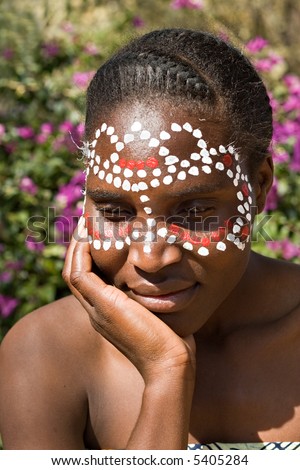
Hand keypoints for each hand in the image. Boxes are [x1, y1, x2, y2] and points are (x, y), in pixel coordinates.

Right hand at [62, 218, 195, 383]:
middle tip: (88, 223)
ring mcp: (96, 309)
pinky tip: (92, 236)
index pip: (89, 280)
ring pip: (72, 271)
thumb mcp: (160, 313)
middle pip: (75, 273)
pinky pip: (79, 273)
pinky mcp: (102, 304)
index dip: (90, 257)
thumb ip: (156, 296)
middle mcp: (96, 310)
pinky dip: (81, 254)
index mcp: (107, 313)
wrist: (169, 363)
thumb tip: (171, 277)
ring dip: (77, 246)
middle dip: (80, 247)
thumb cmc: (173, 342)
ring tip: (87, 223)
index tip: (101, 234)